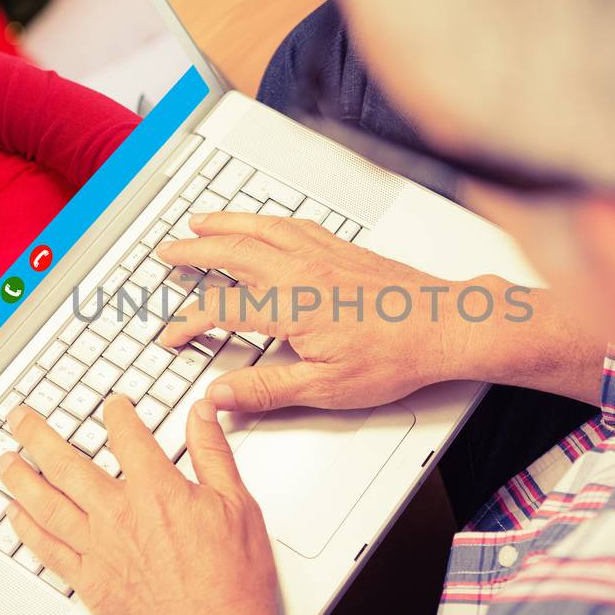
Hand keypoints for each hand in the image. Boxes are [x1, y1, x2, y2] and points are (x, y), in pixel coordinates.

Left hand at [0, 395, 282, 614]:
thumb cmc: (234, 586)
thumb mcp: (238, 505)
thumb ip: (213, 454)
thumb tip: (202, 414)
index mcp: (157, 491)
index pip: (126, 436)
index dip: (116, 413)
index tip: (112, 406)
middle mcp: (119, 516)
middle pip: (66, 464)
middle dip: (38, 436)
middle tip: (20, 419)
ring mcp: (99, 552)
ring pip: (45, 504)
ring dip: (20, 478)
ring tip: (4, 461)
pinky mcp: (91, 585)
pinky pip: (47, 550)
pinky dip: (27, 529)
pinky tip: (15, 515)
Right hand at [155, 212, 476, 411]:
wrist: (446, 325)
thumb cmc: (397, 355)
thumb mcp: (326, 388)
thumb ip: (267, 389)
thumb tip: (221, 395)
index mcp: (291, 306)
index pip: (223, 309)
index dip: (188, 322)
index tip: (172, 335)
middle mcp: (303, 271)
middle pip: (233, 251)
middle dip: (194, 250)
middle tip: (168, 251)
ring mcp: (324, 254)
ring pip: (261, 228)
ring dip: (225, 223)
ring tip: (201, 222)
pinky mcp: (344, 249)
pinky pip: (293, 224)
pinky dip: (266, 220)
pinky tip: (263, 222)